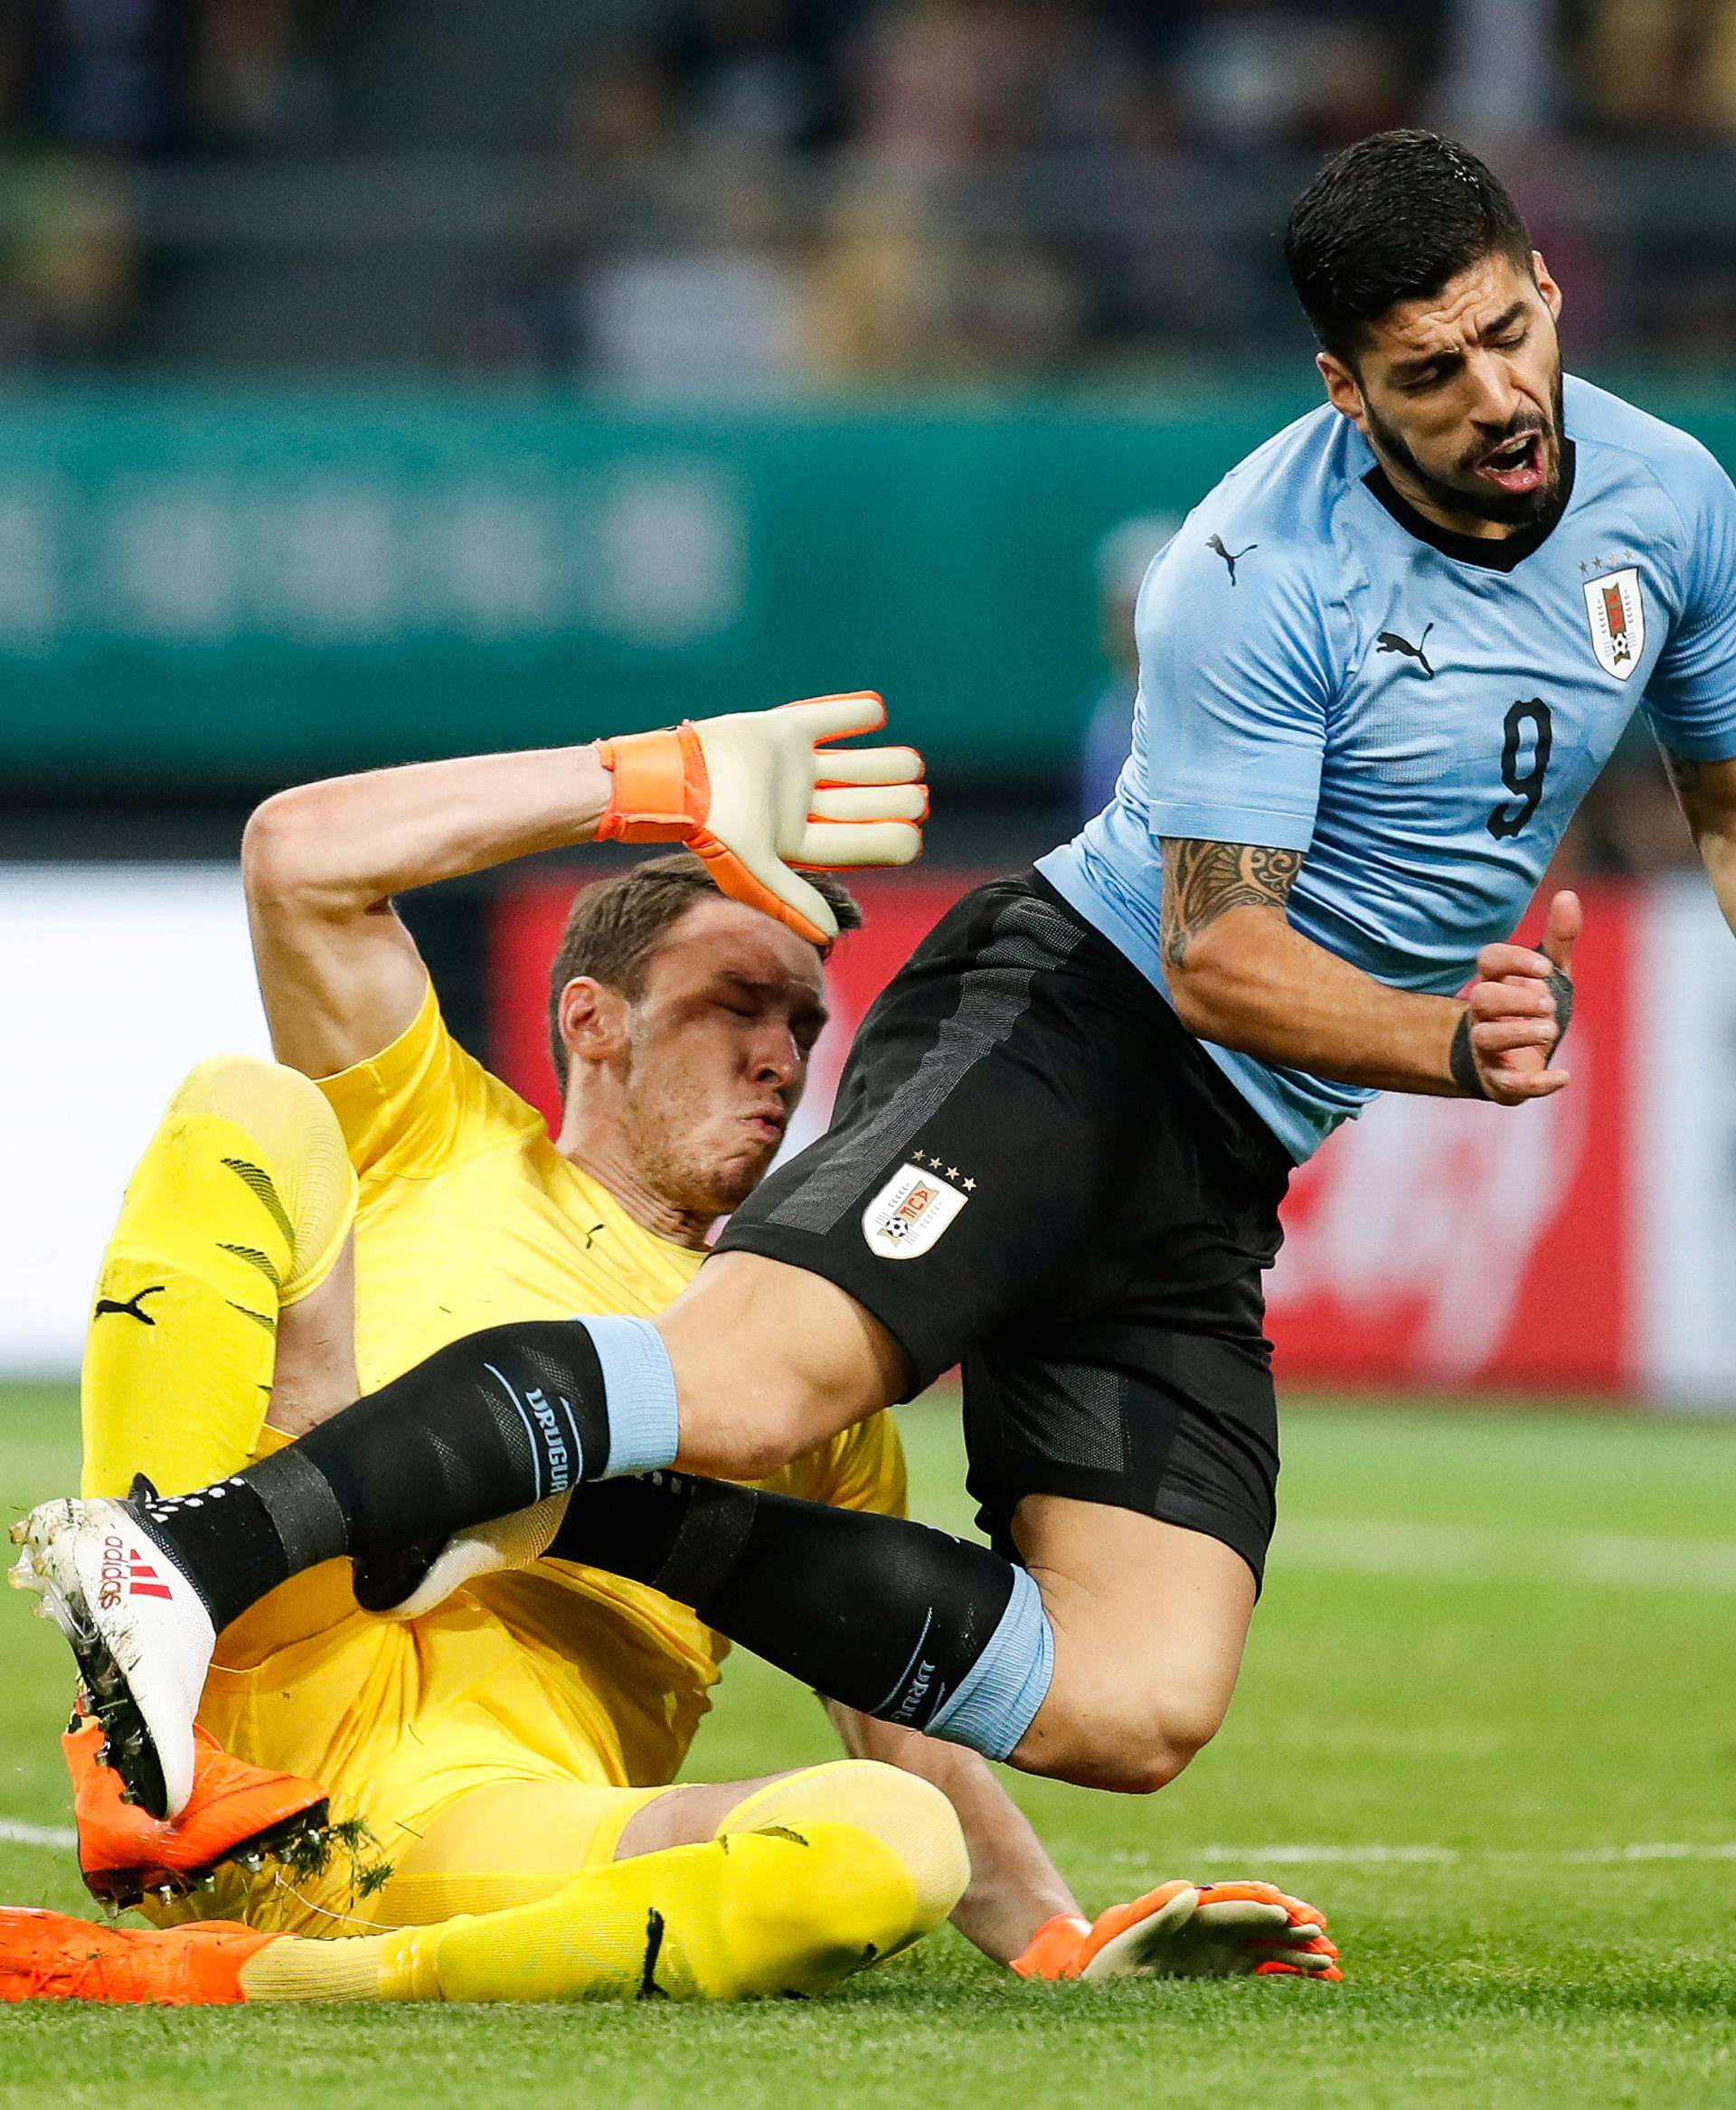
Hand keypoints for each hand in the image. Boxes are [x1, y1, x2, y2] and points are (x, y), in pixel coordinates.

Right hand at [595, 694, 925, 943]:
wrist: (677, 779)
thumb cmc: (714, 831)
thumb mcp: (753, 872)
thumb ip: (792, 901)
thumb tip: (832, 934)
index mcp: (798, 840)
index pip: (855, 843)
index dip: (888, 840)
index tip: (915, 836)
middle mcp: (801, 805)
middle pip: (859, 804)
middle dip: (892, 801)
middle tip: (921, 797)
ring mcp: (794, 768)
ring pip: (851, 765)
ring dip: (883, 763)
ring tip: (912, 762)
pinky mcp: (781, 731)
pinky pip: (825, 720)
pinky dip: (853, 715)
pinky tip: (878, 713)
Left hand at [1010, 1881, 1340, 1981]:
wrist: (1099, 1983)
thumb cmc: (1109, 1958)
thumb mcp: (1128, 1937)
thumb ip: (1159, 1915)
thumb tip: (1190, 1891)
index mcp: (1191, 1915)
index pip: (1233, 1908)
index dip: (1261, 1910)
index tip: (1288, 1915)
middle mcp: (1211, 1929)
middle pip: (1258, 1923)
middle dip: (1290, 1927)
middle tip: (1322, 1933)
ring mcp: (1220, 1950)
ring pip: (1267, 1946)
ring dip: (1298, 1951)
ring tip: (1331, 1960)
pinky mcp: (1223, 1973)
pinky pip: (1262, 1970)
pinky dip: (1289, 1972)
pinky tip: (1316, 1977)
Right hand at [1457, 888, 1580, 1105]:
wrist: (1515, 1060)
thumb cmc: (1530, 1009)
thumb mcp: (1548, 975)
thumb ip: (1558, 939)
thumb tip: (1568, 894)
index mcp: (1495, 982)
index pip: (1489, 961)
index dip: (1514, 961)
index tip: (1543, 968)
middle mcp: (1484, 1015)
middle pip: (1481, 999)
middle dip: (1514, 1000)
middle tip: (1549, 1004)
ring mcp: (1488, 1049)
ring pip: (1487, 1038)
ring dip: (1519, 1032)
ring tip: (1550, 1030)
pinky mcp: (1499, 1082)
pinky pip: (1508, 1084)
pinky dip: (1536, 1083)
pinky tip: (1565, 1077)